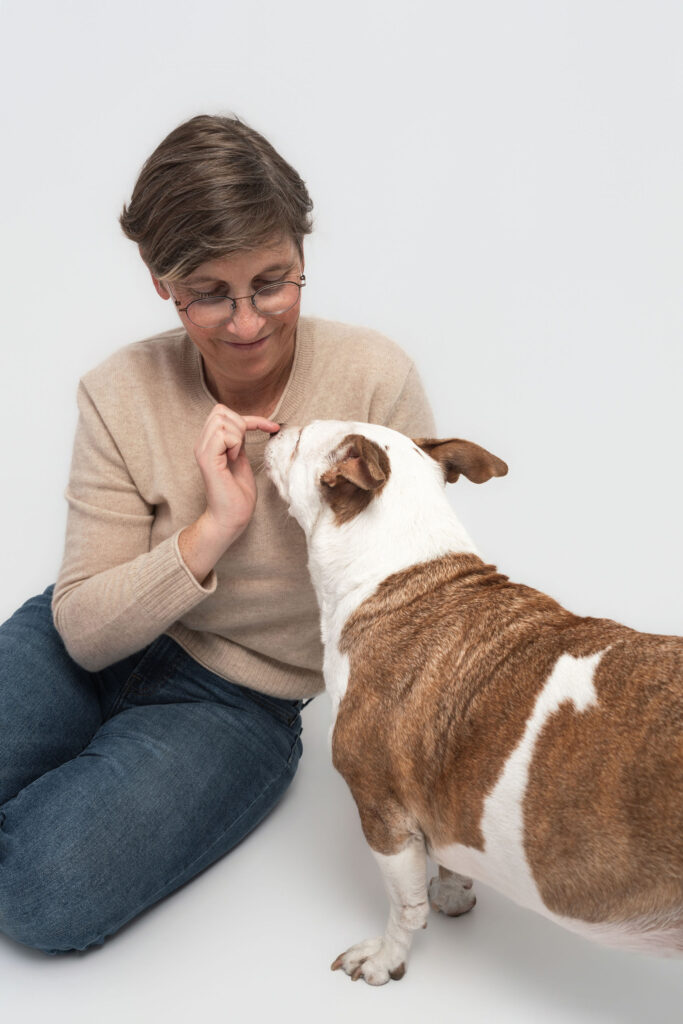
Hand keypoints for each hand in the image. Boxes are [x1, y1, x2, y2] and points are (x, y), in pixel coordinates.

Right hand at [196, 404, 278, 537]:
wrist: (230, 518)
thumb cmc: (237, 494)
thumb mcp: (240, 459)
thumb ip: (237, 441)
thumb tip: (244, 423)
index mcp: (210, 443)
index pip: (224, 413)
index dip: (251, 417)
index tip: (273, 428)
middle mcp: (202, 444)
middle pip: (220, 410)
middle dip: (240, 423)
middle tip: (243, 447)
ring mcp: (203, 451)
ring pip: (221, 419)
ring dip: (237, 434)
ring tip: (236, 455)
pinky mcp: (207, 460)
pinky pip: (222, 434)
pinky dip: (234, 443)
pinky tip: (233, 459)